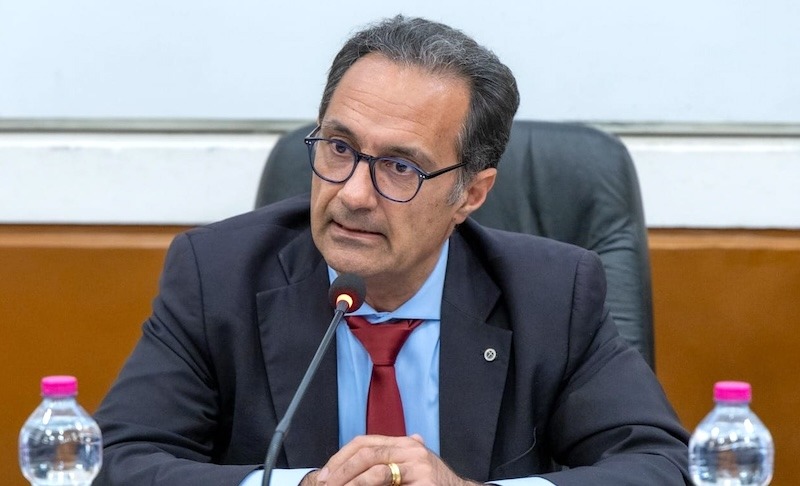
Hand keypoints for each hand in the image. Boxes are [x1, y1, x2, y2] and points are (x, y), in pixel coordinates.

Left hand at [313, 434, 478, 485]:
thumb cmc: (435, 484)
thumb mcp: (414, 466)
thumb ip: (394, 457)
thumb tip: (366, 454)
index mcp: (405, 444)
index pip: (364, 442)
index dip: (340, 458)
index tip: (324, 475)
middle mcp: (412, 451)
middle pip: (366, 454)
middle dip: (341, 472)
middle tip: (326, 485)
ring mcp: (419, 468)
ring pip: (375, 473)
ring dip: (352, 485)